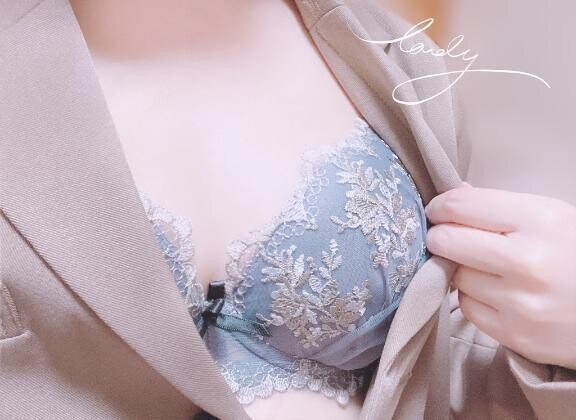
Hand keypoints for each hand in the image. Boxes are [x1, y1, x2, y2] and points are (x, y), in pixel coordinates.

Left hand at [424, 182, 575, 369]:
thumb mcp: (553, 218)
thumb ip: (502, 207)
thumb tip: (454, 195)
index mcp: (540, 221)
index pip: (461, 205)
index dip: (439, 206)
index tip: (437, 211)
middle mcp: (527, 262)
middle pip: (447, 241)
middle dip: (439, 236)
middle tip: (445, 237)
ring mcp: (520, 302)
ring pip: (456, 276)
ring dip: (460, 269)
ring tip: (485, 268)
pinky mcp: (515, 334)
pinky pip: (467, 306)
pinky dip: (473, 296)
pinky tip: (495, 292)